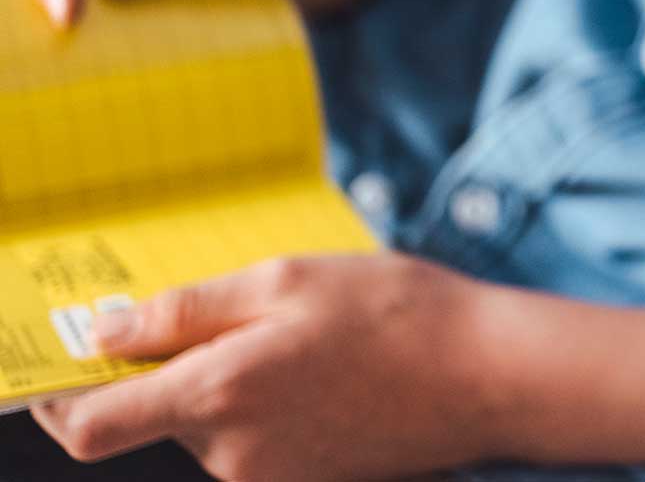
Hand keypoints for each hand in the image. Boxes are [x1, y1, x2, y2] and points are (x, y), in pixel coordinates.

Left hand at [33, 254, 515, 481]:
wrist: (490, 376)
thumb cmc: (398, 315)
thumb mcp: (288, 280)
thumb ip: (187, 310)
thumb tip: (106, 331)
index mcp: (217, 392)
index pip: (88, 425)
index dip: (57, 395)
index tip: (65, 358)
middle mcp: (230, 450)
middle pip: (153, 417)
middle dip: (173, 368)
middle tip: (236, 313)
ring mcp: (268, 474)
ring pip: (209, 424)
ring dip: (231, 381)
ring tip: (305, 337)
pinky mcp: (304, 481)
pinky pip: (255, 440)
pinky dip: (271, 403)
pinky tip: (328, 369)